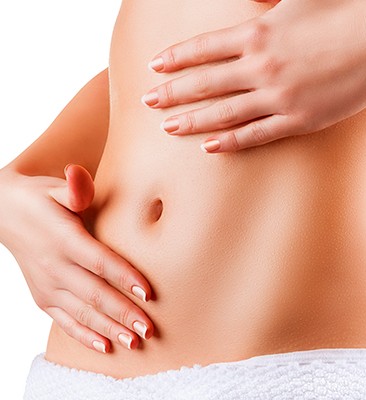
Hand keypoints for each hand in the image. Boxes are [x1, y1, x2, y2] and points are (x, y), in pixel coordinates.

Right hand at [0, 165, 153, 352]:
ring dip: (109, 329)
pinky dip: (84, 335)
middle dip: (123, 313)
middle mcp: (54, 266)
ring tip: (134, 343)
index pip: (100, 261)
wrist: (3, 215)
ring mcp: (46, 285)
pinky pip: (64, 321)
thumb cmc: (40, 199)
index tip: (148, 293)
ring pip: (82, 312)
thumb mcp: (55, 189)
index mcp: (63, 239)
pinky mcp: (42, 296)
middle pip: (95, 294)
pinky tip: (105, 347)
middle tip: (149, 329)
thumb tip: (78, 173)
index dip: (124, 277)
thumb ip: (73, 188)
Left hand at [142, 0, 365, 152]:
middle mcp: (262, 67)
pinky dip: (230, 142)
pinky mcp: (297, 119)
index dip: (176, 58)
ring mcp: (278, 96)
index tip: (154, 66)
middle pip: (204, 82)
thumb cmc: (345, 8)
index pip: (204, 48)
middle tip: (147, 101)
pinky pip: (255, 134)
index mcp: (260, 33)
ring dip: (191, 120)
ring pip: (223, 112)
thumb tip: (240, 1)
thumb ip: (262, 2)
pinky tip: (209, 147)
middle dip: (172, 92)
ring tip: (168, 128)